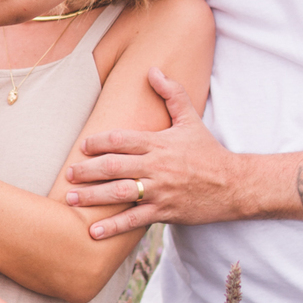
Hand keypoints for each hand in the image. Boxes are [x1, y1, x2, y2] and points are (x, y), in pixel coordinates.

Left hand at [63, 66, 239, 239]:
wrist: (234, 184)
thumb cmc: (208, 151)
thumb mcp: (191, 119)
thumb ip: (172, 94)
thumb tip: (153, 70)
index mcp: (159, 143)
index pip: (121, 139)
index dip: (98, 142)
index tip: (83, 146)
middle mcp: (156, 166)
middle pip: (114, 166)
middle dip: (87, 170)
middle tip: (68, 173)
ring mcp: (160, 191)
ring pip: (119, 193)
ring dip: (92, 196)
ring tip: (71, 198)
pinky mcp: (165, 212)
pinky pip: (134, 220)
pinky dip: (112, 226)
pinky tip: (93, 232)